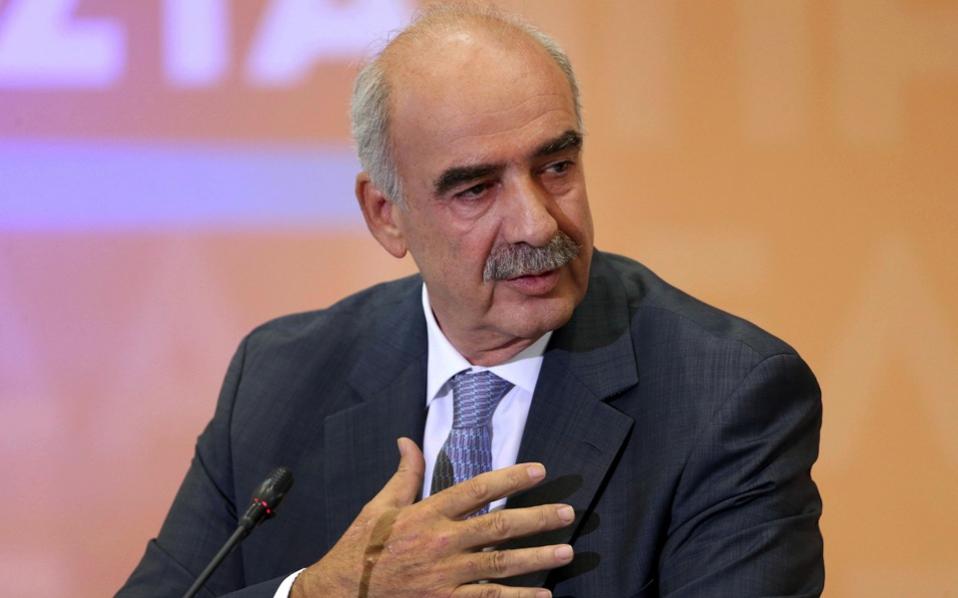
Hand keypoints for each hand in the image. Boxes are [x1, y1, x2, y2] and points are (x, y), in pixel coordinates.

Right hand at [291, 437, 574, 597]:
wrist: (343, 592)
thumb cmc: (362, 546)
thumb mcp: (380, 505)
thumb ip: (404, 474)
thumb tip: (408, 440)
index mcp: (428, 514)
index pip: (477, 490)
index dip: (510, 478)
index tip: (539, 470)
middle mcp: (442, 543)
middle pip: (499, 528)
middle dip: (538, 519)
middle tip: (568, 513)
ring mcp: (447, 576)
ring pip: (502, 565)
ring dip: (538, 558)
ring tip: (567, 551)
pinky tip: (543, 595)